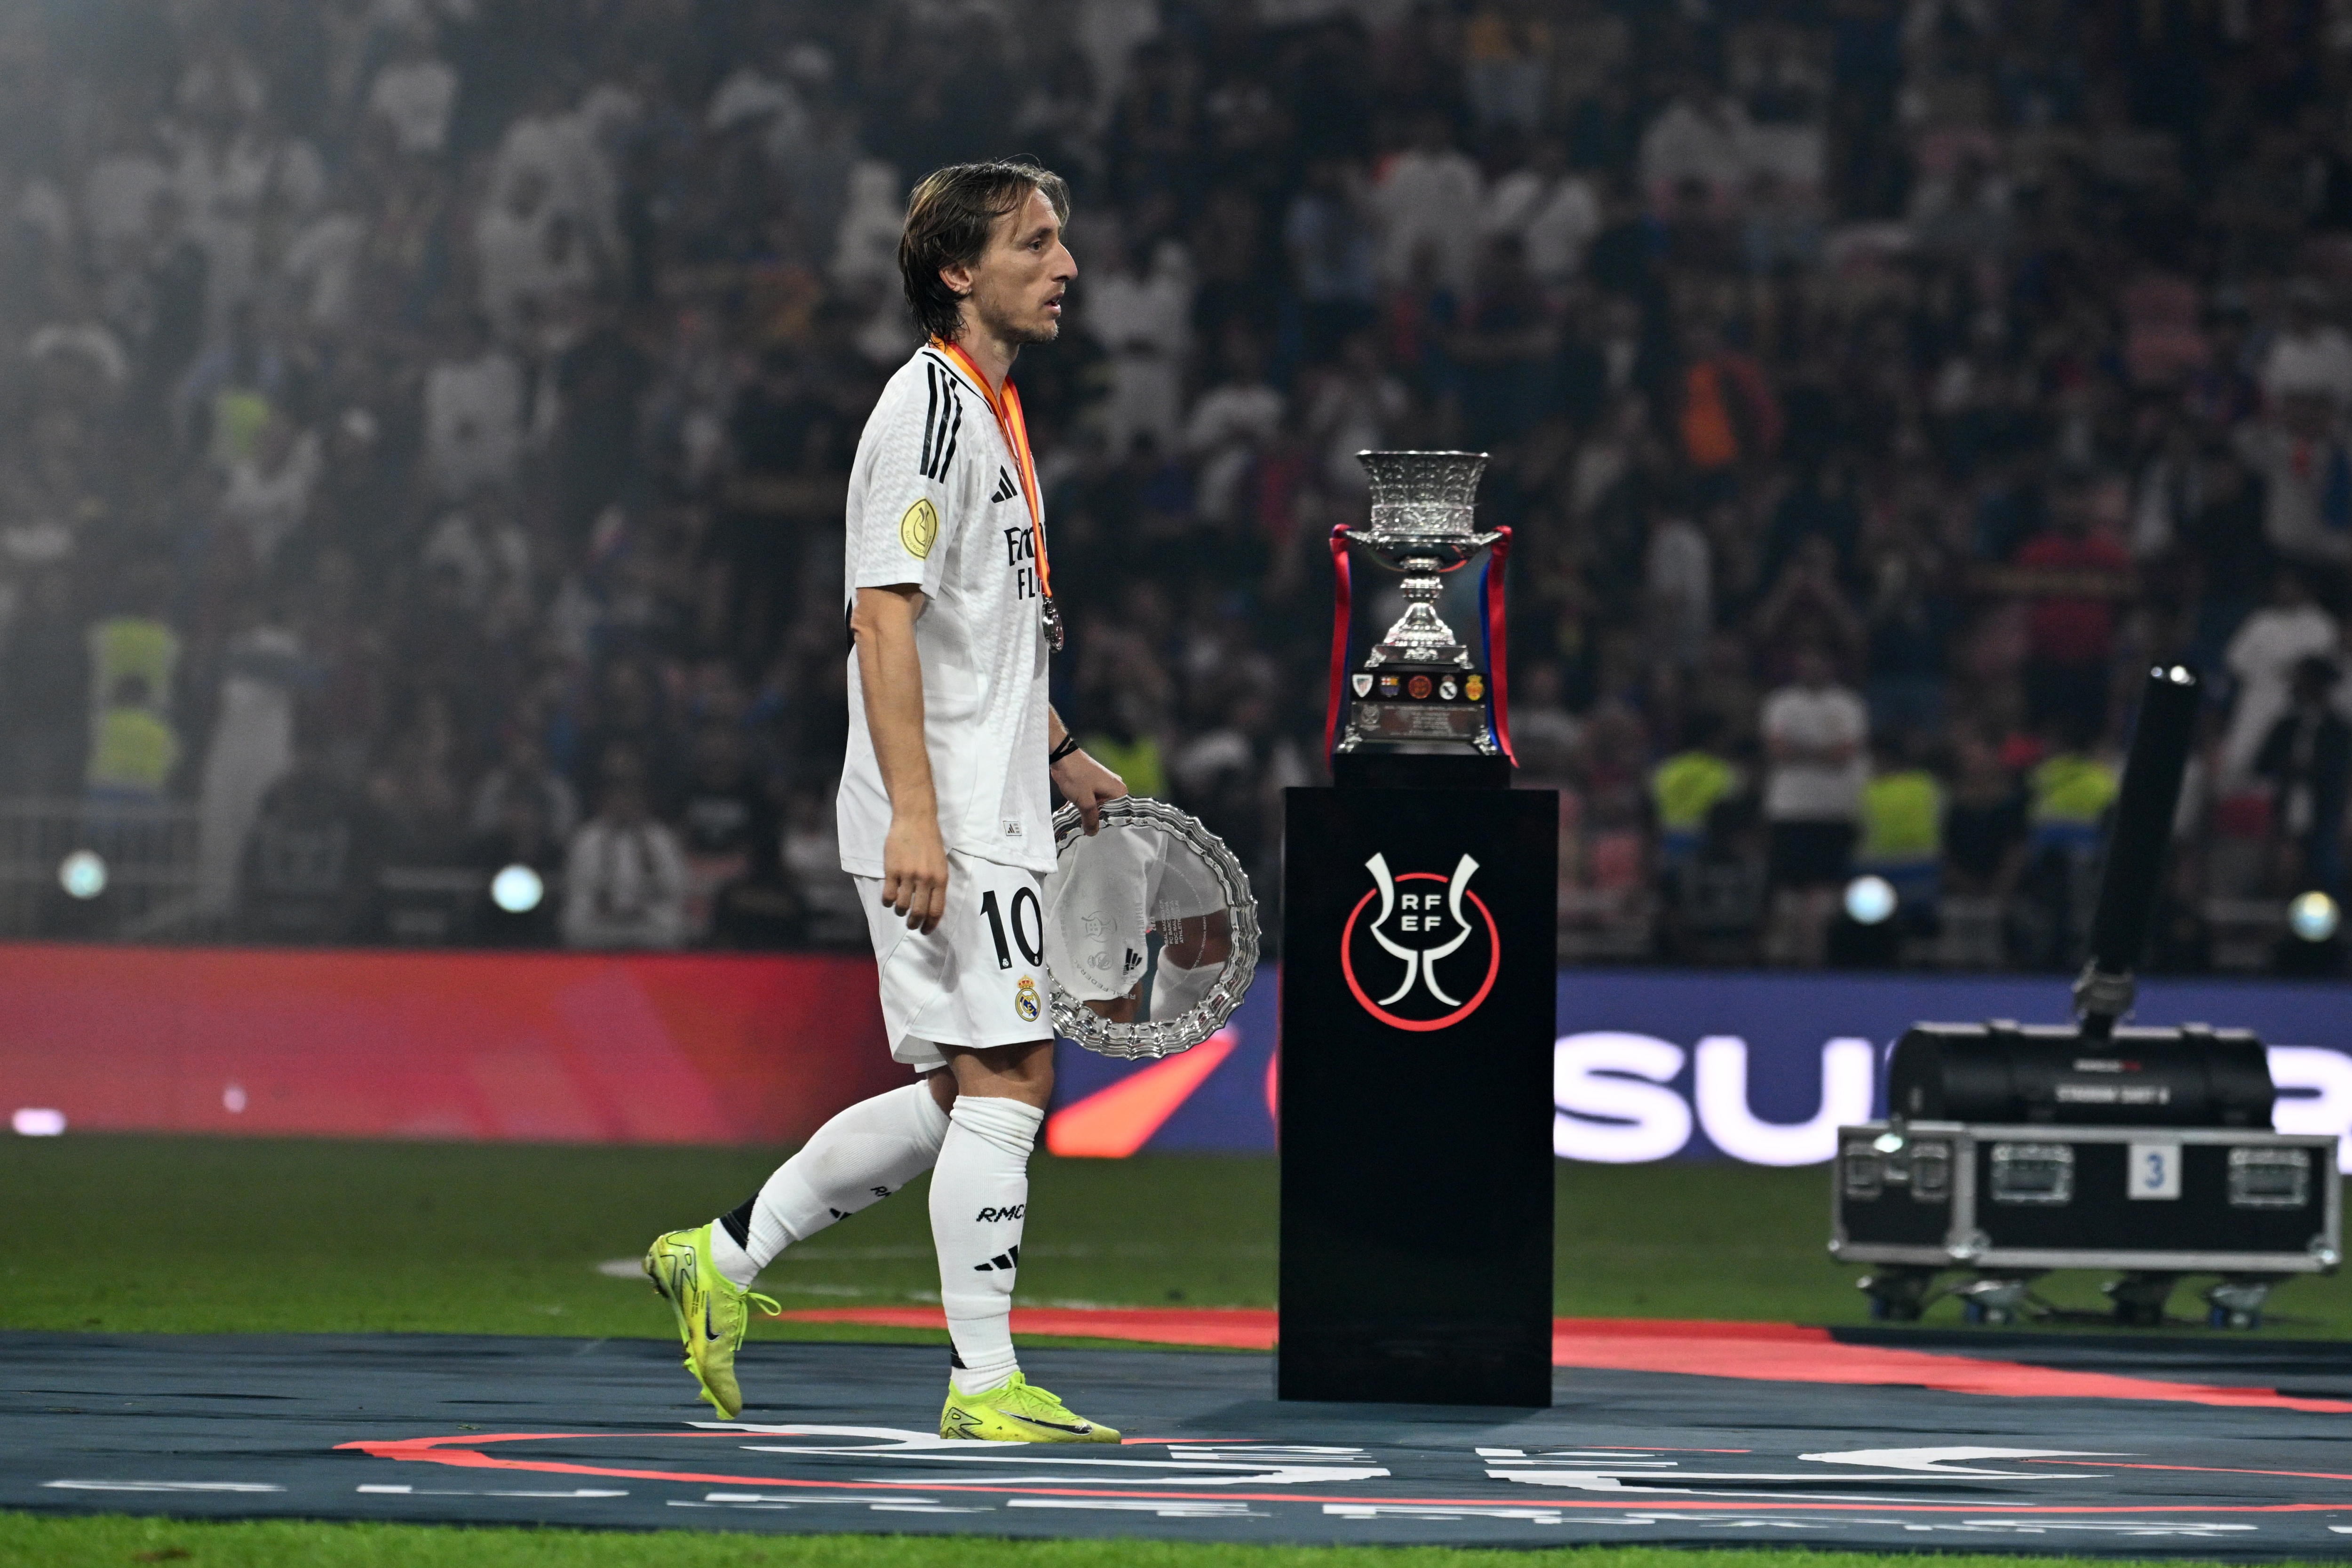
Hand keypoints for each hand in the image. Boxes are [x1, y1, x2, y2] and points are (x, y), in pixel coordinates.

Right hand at [880, 814, 949, 932]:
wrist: (915, 820)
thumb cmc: (930, 841)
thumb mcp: (941, 864)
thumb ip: (937, 884)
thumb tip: (931, 907)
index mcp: (940, 879)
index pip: (936, 910)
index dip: (930, 925)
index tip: (925, 931)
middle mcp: (925, 879)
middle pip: (918, 912)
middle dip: (914, 923)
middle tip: (910, 925)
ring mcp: (908, 875)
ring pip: (901, 906)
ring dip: (899, 911)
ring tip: (899, 909)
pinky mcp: (892, 870)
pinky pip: (887, 895)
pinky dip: (887, 902)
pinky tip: (888, 899)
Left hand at [1051, 746, 1127, 834]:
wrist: (1063, 756)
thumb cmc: (1076, 775)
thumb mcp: (1084, 802)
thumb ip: (1090, 819)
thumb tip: (1092, 832)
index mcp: (1119, 791)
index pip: (1119, 814)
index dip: (1107, 824)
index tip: (1097, 831)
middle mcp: (1115, 787)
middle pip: (1108, 810)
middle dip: (1095, 818)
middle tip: (1085, 827)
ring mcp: (1104, 783)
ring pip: (1098, 805)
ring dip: (1087, 811)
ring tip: (1077, 819)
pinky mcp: (1093, 782)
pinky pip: (1091, 798)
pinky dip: (1083, 804)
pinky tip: (1072, 810)